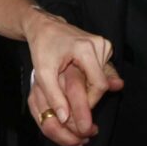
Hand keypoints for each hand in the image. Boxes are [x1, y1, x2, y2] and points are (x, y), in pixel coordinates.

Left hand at [23, 8, 122, 144]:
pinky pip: (103, 70)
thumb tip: (64, 119)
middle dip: (89, 95)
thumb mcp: (43, 73)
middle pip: (102, 82)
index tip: (75, 107)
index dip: (89, 101)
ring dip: (90, 86)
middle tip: (71, 98)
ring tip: (72, 84)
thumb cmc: (42, 47)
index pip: (99, 85)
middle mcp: (99, 44)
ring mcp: (103, 44)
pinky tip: (80, 78)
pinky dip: (93, 78)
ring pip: (104, 77)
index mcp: (86, 48)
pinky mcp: (103, 45)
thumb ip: (54, 97)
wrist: (44, 26)